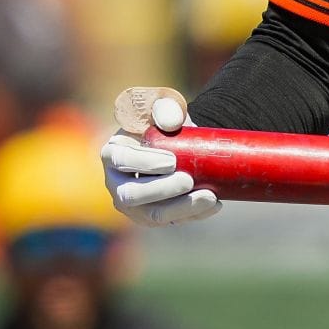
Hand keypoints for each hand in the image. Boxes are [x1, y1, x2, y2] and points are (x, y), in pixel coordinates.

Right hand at [100, 87, 220, 225]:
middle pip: (131, 195)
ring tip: (210, 197)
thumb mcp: (164, 107)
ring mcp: (134, 205)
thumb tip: (171, 122)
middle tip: (188, 180)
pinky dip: (195, 214)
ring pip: (152, 215)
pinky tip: (215, 204)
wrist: (181, 143)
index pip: (120, 160)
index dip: (144, 163)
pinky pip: (172, 221)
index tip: (172, 161)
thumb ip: (166, 107)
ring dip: (181, 208)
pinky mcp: (154, 216)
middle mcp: (117, 183)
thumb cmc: (166, 123)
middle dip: (161, 190)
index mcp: (113, 153)